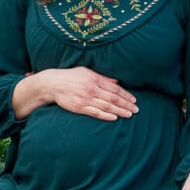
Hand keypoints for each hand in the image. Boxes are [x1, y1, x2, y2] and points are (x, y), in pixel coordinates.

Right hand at [15, 67, 136, 120]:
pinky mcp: (79, 107)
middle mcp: (91, 89)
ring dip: (120, 111)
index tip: (134, 100)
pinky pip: (95, 113)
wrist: (53, 84)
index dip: (126, 95)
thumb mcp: (87, 72)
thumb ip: (102, 77)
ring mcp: (85, 99)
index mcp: (94, 78)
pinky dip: (106, 116)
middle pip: (113, 98)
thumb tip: (117, 82)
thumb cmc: (71, 76)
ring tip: (129, 114)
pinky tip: (114, 118)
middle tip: (136, 109)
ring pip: (106, 107)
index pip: (115, 88)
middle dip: (126, 104)